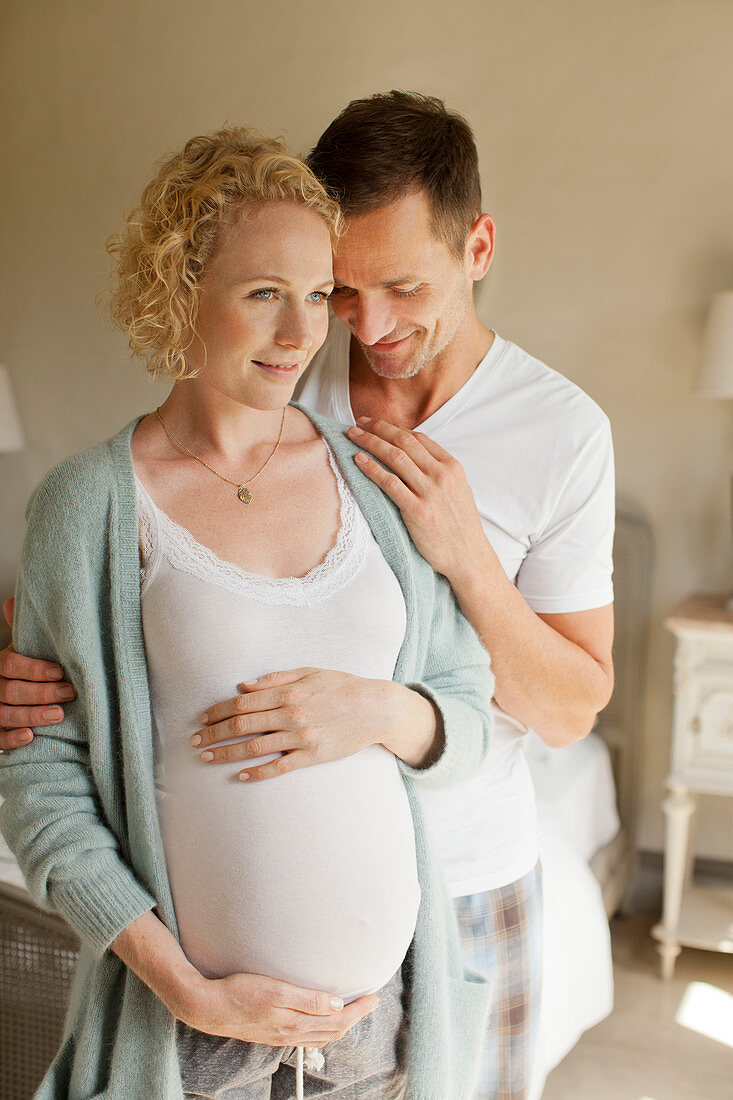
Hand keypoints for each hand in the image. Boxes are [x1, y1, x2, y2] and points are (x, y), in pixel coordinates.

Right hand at [0, 597, 75, 749]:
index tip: (59, 671)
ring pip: (5, 714)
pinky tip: (29, 736)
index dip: (34, 669)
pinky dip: (12, 739)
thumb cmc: (30, 670)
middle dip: (41, 693)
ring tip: (58, 714)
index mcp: (1, 663)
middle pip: (11, 690)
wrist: (21, 695)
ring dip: (32, 715)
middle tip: (69, 692)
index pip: (10, 664)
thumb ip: (25, 630)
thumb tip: (11, 601)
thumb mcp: (27, 649)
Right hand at [176, 969, 377, 1046]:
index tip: (373, 998)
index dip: (358, 1011)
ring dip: (340, 1025)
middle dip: (354, 1018)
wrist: (209, 1007)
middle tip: (370, 1002)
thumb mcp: (277, 990)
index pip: (337, 1021)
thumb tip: (337, 1005)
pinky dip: (323, 1029)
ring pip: (321, 1036)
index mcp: (295, 1023)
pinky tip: (321, 1020)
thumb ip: (308, 1000)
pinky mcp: (273, 1033)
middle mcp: (291, 1034)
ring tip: (352, 1010)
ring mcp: (281, 1036)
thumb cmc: (240, 992)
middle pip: (333, 1031)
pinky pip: (307, 1036)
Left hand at [192, 667, 436, 779]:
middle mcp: (291, 714)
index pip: (243, 702)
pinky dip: (258, 772)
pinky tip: (241, 776)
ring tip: (207, 757)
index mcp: (288, 692)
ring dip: (227, 753)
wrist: (376, 708)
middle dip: (214, 733)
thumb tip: (244, 685)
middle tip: (194, 741)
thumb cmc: (342, 686)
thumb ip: (276, 678)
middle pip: (242, 725)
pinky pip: (279, 767)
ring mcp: (301, 737)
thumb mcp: (310, 672)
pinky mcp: (312, 756)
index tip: (203, 717)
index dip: (219, 710)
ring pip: (254, 747)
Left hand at [347, 418, 487, 580]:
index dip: (394, 428)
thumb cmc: (459, 527)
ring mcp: (430, 492)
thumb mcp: (458, 491)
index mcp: (452, 467)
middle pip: (404, 442)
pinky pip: (389, 483)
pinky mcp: (417, 510)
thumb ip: (439, 472)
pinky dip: (372, 468)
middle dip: (378, 428)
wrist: (468, 556)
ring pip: (395, 457)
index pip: (418, 438)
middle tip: (358, 423)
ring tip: (352, 436)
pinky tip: (358, 460)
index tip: (375, 424)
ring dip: (370, 442)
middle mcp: (442, 474)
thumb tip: (416, 458)